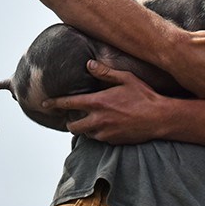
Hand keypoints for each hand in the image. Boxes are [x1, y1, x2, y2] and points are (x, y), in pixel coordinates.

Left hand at [42, 60, 171, 143]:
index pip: (68, 104)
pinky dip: (99, 133)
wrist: (160, 118)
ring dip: (85, 128)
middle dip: (70, 121)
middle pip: (72, 125)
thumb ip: (105, 72)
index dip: (53, 104)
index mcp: (98, 102)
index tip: (44, 104)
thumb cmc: (145, 96)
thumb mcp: (127, 78)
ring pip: (85, 134)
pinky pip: (99, 139)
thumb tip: (88, 64)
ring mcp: (105, 132)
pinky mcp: (113, 141)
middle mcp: (98, 120)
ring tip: (93, 120)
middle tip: (73, 116)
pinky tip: (108, 126)